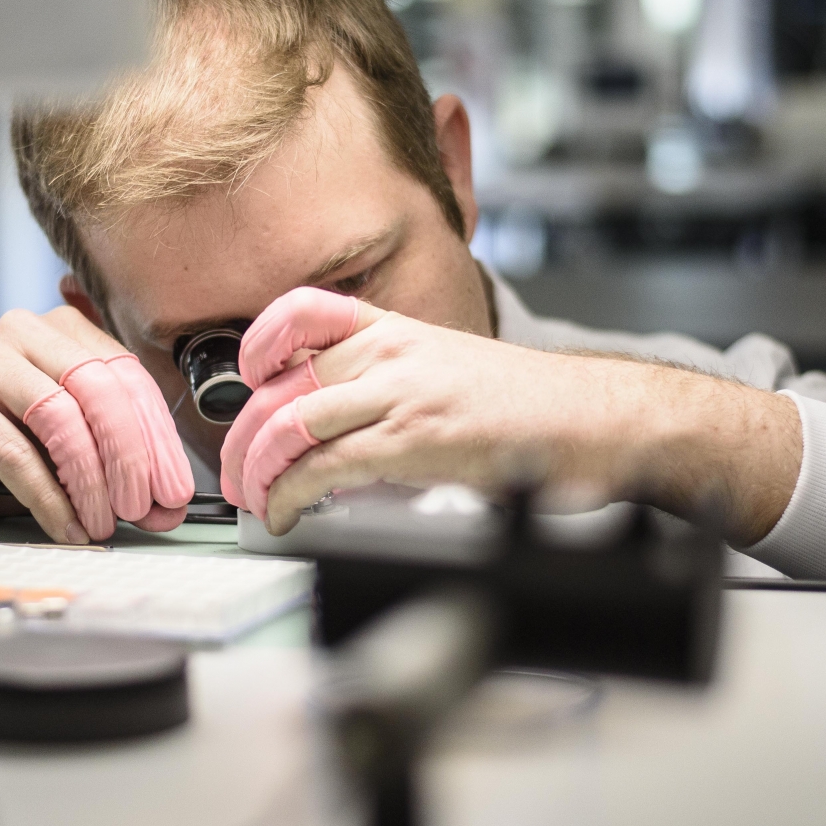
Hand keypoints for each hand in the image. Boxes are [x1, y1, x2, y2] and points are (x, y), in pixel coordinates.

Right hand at [0, 306, 194, 541]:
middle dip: (130, 458)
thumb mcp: (65, 441)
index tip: (173, 491)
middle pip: (98, 389)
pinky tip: (67, 527)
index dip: (158, 439)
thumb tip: (167, 503)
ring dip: (91, 481)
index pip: (127, 376)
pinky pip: (15, 453)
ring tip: (103, 523)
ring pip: (60, 417)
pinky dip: (48, 498)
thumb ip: (113, 456)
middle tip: (144, 510)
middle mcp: (21, 330)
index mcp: (61, 328)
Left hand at [218, 287, 801, 540]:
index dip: (258, 341)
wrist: (589, 420)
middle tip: (236, 479)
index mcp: (396, 331)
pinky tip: (289, 515)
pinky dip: (289, 497)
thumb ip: (390, 386)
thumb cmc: (526, 408)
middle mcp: (388, 353)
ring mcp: (397, 393)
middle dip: (241, 441)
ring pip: (286, 426)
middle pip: (278, 386)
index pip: (302, 310)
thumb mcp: (446, 370)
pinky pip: (320, 467)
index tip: (244, 377)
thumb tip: (334, 430)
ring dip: (256, 474)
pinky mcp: (410, 439)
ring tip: (256, 503)